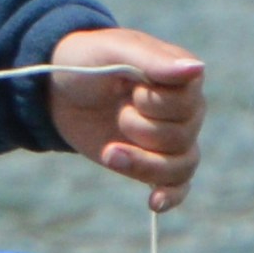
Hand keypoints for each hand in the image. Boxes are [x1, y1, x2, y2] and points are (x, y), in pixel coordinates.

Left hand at [47, 26, 203, 206]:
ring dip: (143, 162)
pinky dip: (170, 196)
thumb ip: (152, 60)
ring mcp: (171, 138)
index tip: (130, 86)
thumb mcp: (112, 49)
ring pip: (181, 165)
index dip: (153, 101)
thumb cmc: (87, 59)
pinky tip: (154, 202)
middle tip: (118, 108)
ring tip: (110, 152)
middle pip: (182, 136)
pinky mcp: (152, 162)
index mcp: (183, 76)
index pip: (188, 101)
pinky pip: (177, 185)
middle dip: (140, 127)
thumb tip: (197, 69)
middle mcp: (186, 109)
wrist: (56, 88)